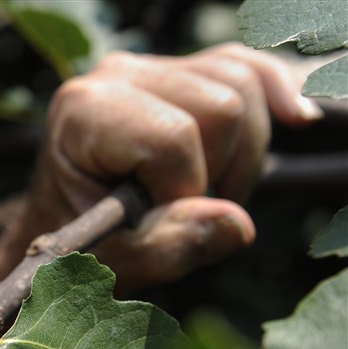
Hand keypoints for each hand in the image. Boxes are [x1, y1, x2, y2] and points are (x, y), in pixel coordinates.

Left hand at [0, 42, 322, 293]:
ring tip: (202, 192)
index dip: (182, 191)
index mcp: (85, 112)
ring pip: (243, 87)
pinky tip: (295, 120)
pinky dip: (273, 99)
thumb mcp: (119, 261)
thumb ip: (171, 245)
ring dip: (241, 154)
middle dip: (220, 172)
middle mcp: (116, 75)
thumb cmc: (85, 243)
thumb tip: (235, 223)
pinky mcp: (180, 75)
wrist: (70, 225)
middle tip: (186, 211)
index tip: (157, 222)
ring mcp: (150, 69)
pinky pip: (246, 70)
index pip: (172, 138)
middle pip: (221, 106)